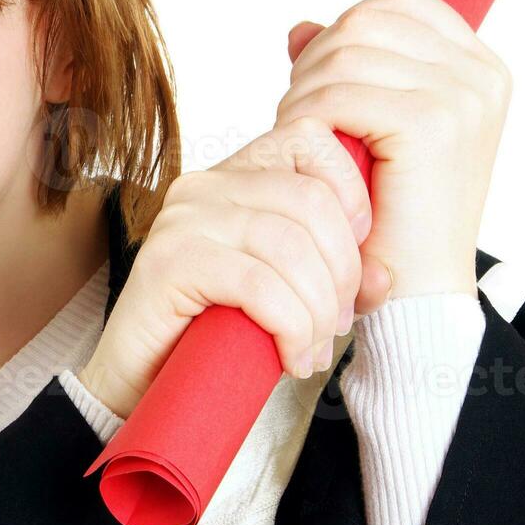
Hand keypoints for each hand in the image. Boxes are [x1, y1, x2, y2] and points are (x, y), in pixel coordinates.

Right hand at [78, 116, 369, 417]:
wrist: (140, 384)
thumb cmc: (211, 335)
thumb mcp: (287, 294)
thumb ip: (335, 274)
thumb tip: (384, 275)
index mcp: (233, 177)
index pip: (310, 140)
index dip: (352, 195)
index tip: (356, 259)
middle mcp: (203, 186)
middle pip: (311, 201)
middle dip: (342, 272)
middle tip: (336, 324)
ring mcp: (182, 219)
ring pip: (290, 245)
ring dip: (316, 311)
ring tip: (311, 349)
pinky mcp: (169, 261)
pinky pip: (258, 284)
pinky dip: (290, 327)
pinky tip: (290, 357)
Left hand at [277, 0, 510, 311]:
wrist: (415, 288)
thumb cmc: (391, 213)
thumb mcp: (371, 128)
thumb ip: (346, 70)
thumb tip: (300, 28)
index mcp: (477, 67)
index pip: (398, 3)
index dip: (345, 31)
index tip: (321, 80)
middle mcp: (480, 75)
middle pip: (366, 21)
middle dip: (316, 62)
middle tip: (299, 115)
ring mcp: (461, 96)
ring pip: (345, 54)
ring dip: (304, 93)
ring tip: (301, 137)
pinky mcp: (429, 124)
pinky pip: (340, 95)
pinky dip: (306, 117)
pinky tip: (306, 150)